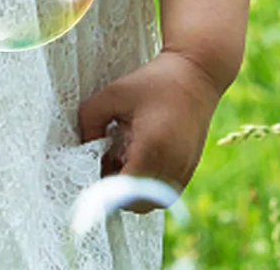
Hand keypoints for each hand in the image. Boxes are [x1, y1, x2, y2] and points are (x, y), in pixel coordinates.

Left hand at [78, 49, 221, 203]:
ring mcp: (185, 170)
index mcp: (152, 148)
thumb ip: (91, 119)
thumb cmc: (153, 81)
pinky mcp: (190, 169)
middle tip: (104, 162)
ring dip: (133, 189)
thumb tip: (84, 145)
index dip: (105, 189)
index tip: (91, 172)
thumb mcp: (113, 93)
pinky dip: (149, 183)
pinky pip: (165, 191)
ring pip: (153, 201)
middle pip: (139, 204)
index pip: (126, 191)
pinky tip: (139, 155)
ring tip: (121, 157)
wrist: (195, 75)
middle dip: (117, 191)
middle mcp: (172, 166)